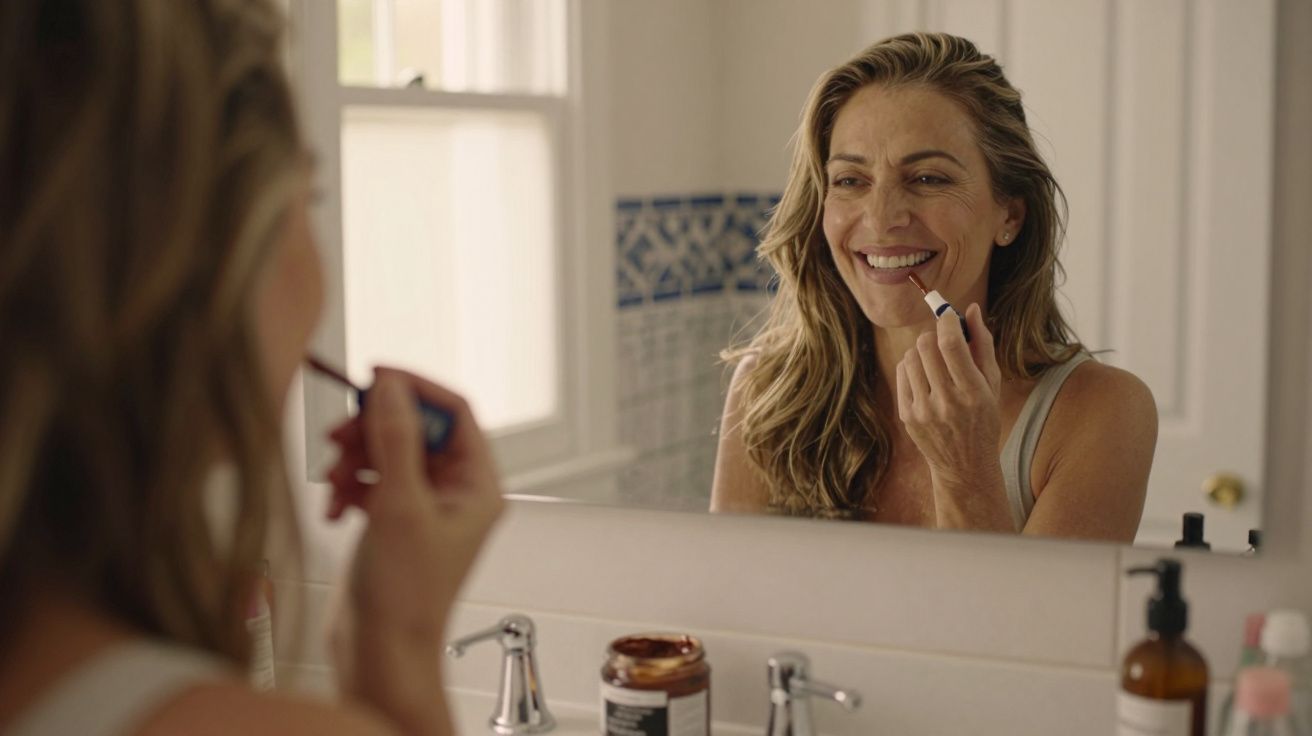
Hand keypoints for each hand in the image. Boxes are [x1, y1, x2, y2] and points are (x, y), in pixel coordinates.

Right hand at [325, 368, 504, 733]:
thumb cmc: (406, 598)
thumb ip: (396, 439)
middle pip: (415, 429)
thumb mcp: (400, 506)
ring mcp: (423, 506)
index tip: (375, 376)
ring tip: (333, 479)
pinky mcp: (393, 521)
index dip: (416, 389)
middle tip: (339, 435)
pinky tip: (334, 506)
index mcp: (478, 486)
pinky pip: (370, 480)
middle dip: (373, 429)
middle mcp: (456, 493)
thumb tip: (392, 388)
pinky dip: (348, 485)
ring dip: (355, 458)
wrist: (380, 654)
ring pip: (387, 453)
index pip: (455, 412)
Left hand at [895, 304, 1011, 529]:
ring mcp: (922, 410)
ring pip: (910, 357)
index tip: (948, 315)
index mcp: (972, 392)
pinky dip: (912, 366)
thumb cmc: (983, 419)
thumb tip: (972, 309)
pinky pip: (902, 372)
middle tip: (943, 340)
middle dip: (934, 335)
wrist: (964, 465)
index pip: (951, 345)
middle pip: (926, 346)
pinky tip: (925, 376)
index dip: (946, 321)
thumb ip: (983, 344)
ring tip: (935, 362)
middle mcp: (946, 402)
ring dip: (922, 351)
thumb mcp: (992, 384)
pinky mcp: (906, 415)